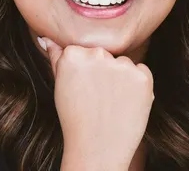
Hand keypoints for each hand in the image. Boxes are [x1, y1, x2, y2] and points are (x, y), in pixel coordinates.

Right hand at [38, 37, 154, 169]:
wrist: (97, 150)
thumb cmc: (75, 118)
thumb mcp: (60, 85)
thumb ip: (55, 57)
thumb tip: (45, 38)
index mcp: (74, 54)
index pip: (84, 51)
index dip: (85, 71)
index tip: (83, 88)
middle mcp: (97, 54)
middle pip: (104, 54)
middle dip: (103, 71)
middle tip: (97, 97)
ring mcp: (122, 65)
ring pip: (123, 63)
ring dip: (121, 78)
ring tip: (111, 103)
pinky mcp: (142, 77)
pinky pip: (141, 72)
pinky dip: (137, 85)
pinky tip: (126, 102)